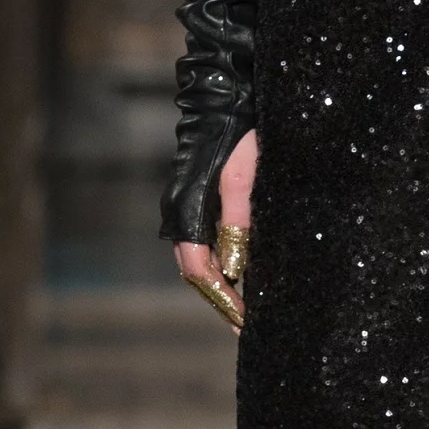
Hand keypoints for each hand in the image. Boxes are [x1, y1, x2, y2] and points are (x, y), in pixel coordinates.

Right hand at [173, 129, 258, 331]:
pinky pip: (206, 246)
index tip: (243, 321)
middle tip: (247, 327)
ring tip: (246, 312)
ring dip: (221, 287)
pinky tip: (243, 279)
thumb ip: (236, 222)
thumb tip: (234, 269)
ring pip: (200, 261)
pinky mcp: (200, 204)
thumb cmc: (239, 135)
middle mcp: (180, 215)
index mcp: (186, 212)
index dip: (221, 299)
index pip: (199, 270)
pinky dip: (223, 267)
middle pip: (197, 272)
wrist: (228, 101)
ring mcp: (188, 211)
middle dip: (221, 301)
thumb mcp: (244, 178)